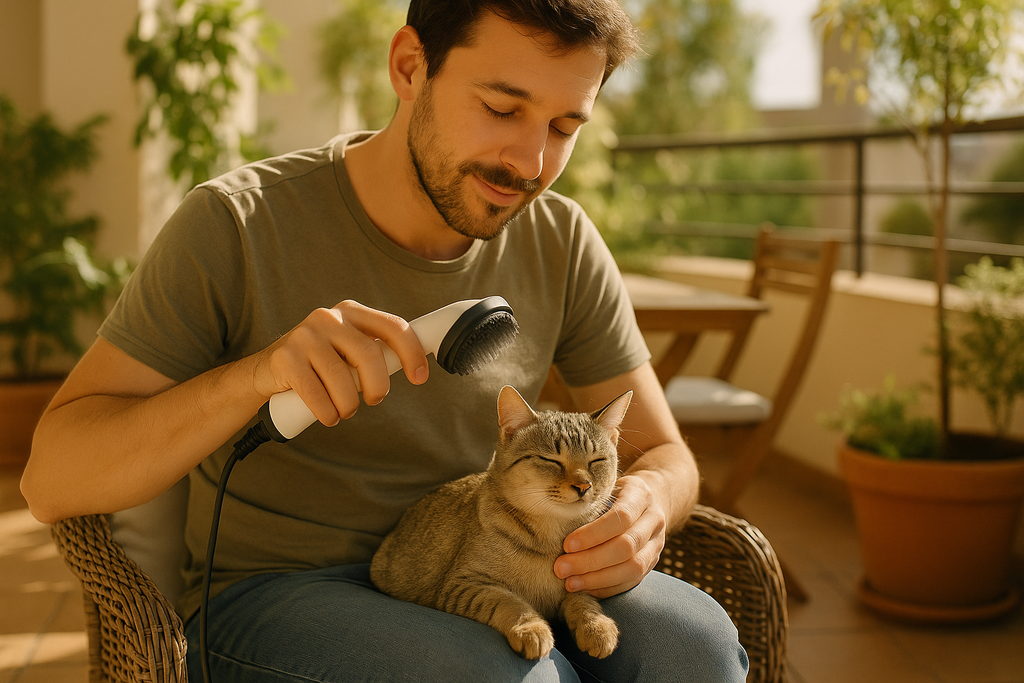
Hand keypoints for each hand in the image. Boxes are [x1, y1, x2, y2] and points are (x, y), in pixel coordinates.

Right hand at [250, 300, 429, 425]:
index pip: (393, 326)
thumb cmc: (319, 364)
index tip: (420, 377)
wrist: (266, 370)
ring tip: (344, 411)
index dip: (412, 352)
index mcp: (351, 312)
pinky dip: (328, 413)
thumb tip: (415, 368)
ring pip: (343, 380)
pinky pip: (317, 395)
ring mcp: (305, 335)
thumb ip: (375, 353)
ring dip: (349, 406)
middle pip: (370, 355)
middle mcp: (328, 318)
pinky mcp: (285, 358)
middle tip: (373, 400)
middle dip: (378, 387)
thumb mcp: (348, 350)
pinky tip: (328, 415)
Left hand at [553, 474, 667, 598]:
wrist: (650, 499)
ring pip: (633, 568)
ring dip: (598, 579)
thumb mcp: (605, 487)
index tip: (567, 545)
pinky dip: (608, 587)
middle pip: (627, 546)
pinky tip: (586, 588)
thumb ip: (589, 502)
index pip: (621, 518)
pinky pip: (632, 581)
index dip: (594, 534)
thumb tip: (556, 524)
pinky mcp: (652, 563)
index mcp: (641, 495)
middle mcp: (654, 520)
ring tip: (570, 583)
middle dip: (591, 561)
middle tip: (561, 568)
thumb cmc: (615, 492)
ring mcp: (657, 544)